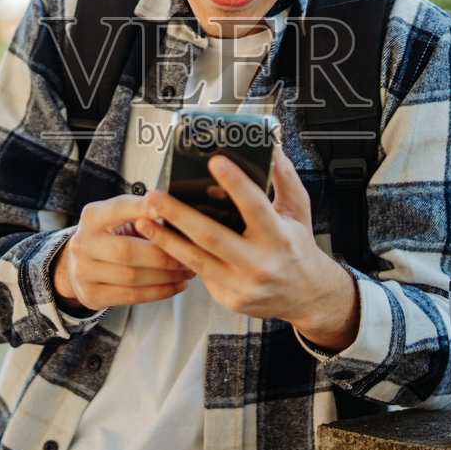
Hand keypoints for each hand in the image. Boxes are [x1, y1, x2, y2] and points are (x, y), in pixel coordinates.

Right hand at [53, 194, 193, 312]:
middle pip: (127, 251)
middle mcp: (82, 244)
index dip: (142, 209)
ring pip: (132, 276)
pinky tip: (177, 285)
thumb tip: (176, 212)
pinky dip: (159, 291)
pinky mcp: (91, 296)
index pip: (118, 209)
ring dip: (166, 275)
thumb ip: (142, 213)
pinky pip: (132, 296)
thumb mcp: (119, 218)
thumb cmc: (112, 235)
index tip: (167, 210)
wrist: (81, 265)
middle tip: (191, 255)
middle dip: (164, 255)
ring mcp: (83, 272)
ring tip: (188, 271)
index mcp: (91, 217)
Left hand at [137, 148, 360, 349]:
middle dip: (179, 215)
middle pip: (212, 237)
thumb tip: (273, 150)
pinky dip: (179, 256)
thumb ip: (285, 180)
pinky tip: (162, 242)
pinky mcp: (229, 298)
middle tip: (155, 197)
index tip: (214, 162)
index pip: (254, 206)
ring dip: (166, 239)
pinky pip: (200, 274)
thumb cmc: (298, 249)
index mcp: (279, 237)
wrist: (306, 297)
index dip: (235, 183)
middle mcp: (260, 263)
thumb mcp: (299, 212)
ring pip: (196, 259)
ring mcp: (243, 285)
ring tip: (144, 221)